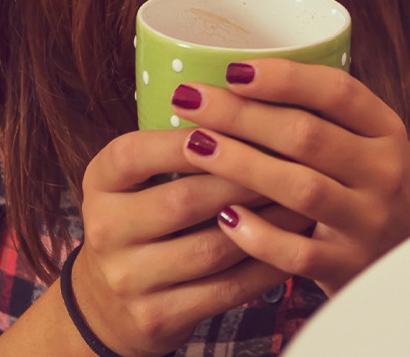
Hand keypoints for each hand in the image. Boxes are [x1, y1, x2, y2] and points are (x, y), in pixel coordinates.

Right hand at [64, 129, 292, 354]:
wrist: (111, 303)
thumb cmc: (147, 219)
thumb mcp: (141, 178)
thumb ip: (183, 143)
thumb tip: (256, 93)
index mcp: (101, 182)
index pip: (139, 152)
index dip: (191, 137)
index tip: (243, 116)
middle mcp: (104, 230)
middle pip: (185, 199)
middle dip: (247, 176)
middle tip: (299, 157)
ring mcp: (128, 278)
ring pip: (212, 247)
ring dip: (268, 222)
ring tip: (309, 198)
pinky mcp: (156, 316)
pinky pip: (226, 288)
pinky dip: (267, 264)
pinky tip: (297, 243)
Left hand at [171, 60, 409, 294]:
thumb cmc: (372, 189)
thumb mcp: (371, 145)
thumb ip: (326, 117)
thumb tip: (242, 78)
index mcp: (387, 132)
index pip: (339, 92)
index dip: (285, 78)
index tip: (233, 70)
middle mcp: (383, 172)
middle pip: (308, 136)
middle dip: (242, 114)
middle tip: (190, 100)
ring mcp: (367, 221)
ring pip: (300, 188)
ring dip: (242, 165)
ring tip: (194, 146)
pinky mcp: (346, 265)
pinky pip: (295, 252)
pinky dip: (258, 235)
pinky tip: (224, 219)